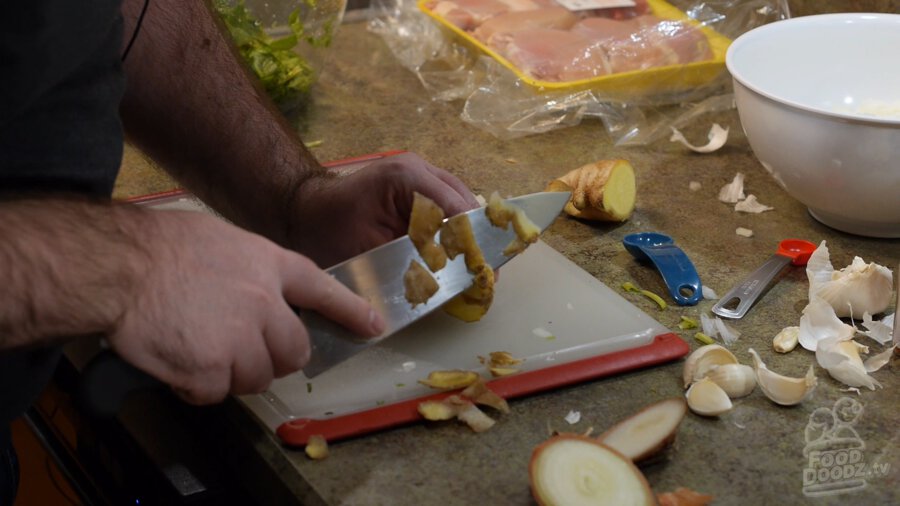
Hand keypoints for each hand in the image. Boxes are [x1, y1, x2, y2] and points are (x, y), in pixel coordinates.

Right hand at [109, 209, 383, 403]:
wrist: (121, 266)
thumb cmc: (161, 247)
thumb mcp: (222, 240)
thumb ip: (251, 270)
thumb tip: (259, 293)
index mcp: (271, 265)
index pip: (324, 290)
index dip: (351, 311)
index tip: (373, 326)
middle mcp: (266, 303)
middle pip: (295, 352)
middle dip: (274, 357)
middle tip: (240, 349)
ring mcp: (243, 339)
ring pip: (258, 377)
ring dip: (232, 373)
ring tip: (200, 349)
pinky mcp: (214, 369)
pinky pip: (216, 393)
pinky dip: (197, 386)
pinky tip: (179, 363)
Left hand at [287, 152, 479, 267]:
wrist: (303, 212)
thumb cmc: (326, 233)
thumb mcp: (367, 253)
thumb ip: (411, 262)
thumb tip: (449, 281)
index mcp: (405, 178)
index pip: (455, 208)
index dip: (472, 242)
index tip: (483, 272)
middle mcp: (418, 168)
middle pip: (464, 202)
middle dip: (475, 239)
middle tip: (485, 274)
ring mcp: (419, 172)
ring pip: (460, 203)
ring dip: (467, 234)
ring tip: (475, 267)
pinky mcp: (417, 184)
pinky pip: (447, 206)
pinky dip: (455, 230)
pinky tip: (458, 254)